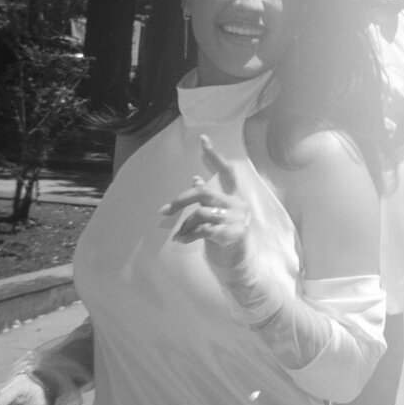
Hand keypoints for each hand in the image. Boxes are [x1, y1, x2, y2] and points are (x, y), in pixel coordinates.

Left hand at [163, 134, 251, 269]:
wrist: (239, 265)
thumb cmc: (225, 239)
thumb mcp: (215, 217)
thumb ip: (208, 199)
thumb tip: (195, 180)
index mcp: (235, 198)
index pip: (227, 172)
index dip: (215, 156)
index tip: (203, 139)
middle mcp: (239, 205)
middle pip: (205, 193)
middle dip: (181, 200)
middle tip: (164, 210)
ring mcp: (237, 220)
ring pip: (201, 213)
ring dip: (185, 224)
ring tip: (179, 234)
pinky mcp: (232, 234)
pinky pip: (203, 230)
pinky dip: (189, 234)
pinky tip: (182, 240)